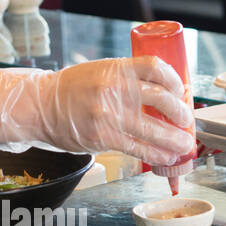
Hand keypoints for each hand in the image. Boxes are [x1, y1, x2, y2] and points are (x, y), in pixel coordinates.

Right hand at [0, 57, 196, 165]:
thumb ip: (125, 79)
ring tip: (183, 144)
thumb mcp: (98, 72)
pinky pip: (137, 148)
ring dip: (174, 139)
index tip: (181, 90)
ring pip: (154, 129)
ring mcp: (108, 114)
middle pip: (161, 99)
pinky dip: (156, 154)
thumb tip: (161, 94)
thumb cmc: (70, 90)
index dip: (175, 80)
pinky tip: (165, 157)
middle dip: (180, 113)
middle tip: (185, 120)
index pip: (155, 67)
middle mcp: (113, 89)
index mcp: (114, 68)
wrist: (39, 106)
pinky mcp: (102, 136)